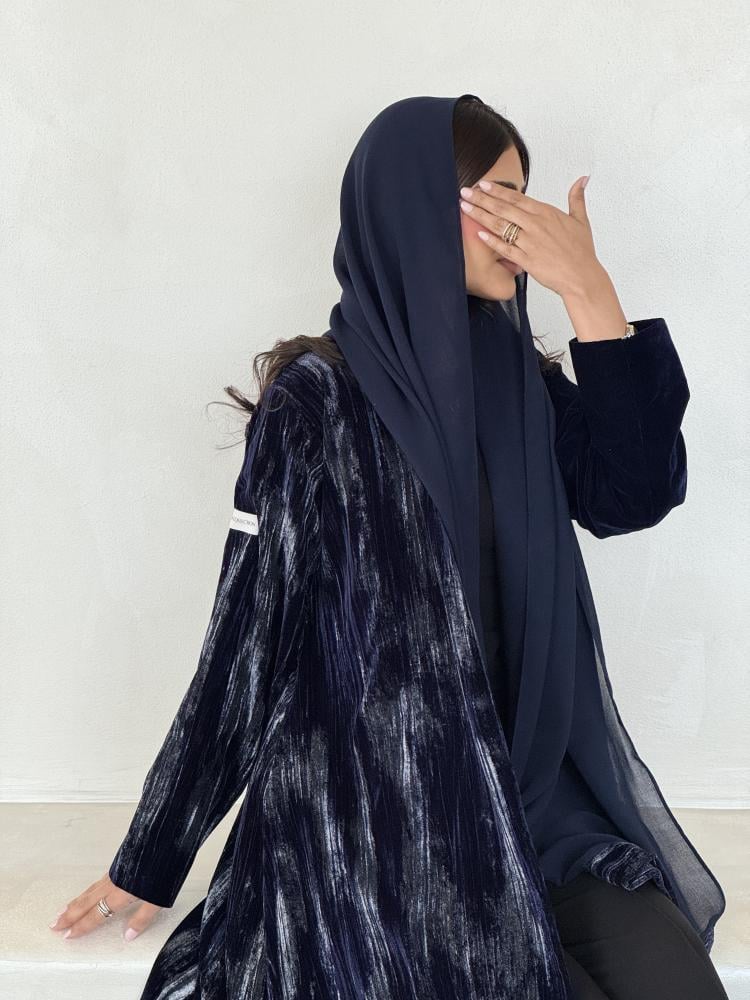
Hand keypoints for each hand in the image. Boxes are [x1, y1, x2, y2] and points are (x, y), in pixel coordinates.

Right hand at [48, 872, 162, 940]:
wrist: (167, 836)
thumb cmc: (165, 866)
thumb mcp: (159, 898)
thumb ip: (142, 918)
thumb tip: (127, 935)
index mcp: (121, 893)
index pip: (97, 914)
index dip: (82, 926)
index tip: (67, 935)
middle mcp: (114, 882)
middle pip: (87, 901)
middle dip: (70, 914)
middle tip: (54, 924)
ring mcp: (116, 871)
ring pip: (91, 889)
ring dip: (76, 901)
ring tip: (64, 910)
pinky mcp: (121, 862)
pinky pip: (98, 880)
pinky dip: (88, 889)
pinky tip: (89, 890)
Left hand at [458, 177, 601, 297]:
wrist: (582, 276)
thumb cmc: (581, 252)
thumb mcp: (581, 220)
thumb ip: (577, 198)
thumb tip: (582, 180)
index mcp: (546, 213)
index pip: (517, 198)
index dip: (497, 190)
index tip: (483, 184)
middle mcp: (535, 225)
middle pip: (503, 208)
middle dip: (482, 199)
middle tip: (465, 192)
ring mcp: (529, 242)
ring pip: (500, 226)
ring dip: (481, 216)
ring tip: (465, 208)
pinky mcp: (526, 260)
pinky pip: (505, 249)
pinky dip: (491, 241)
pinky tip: (478, 234)